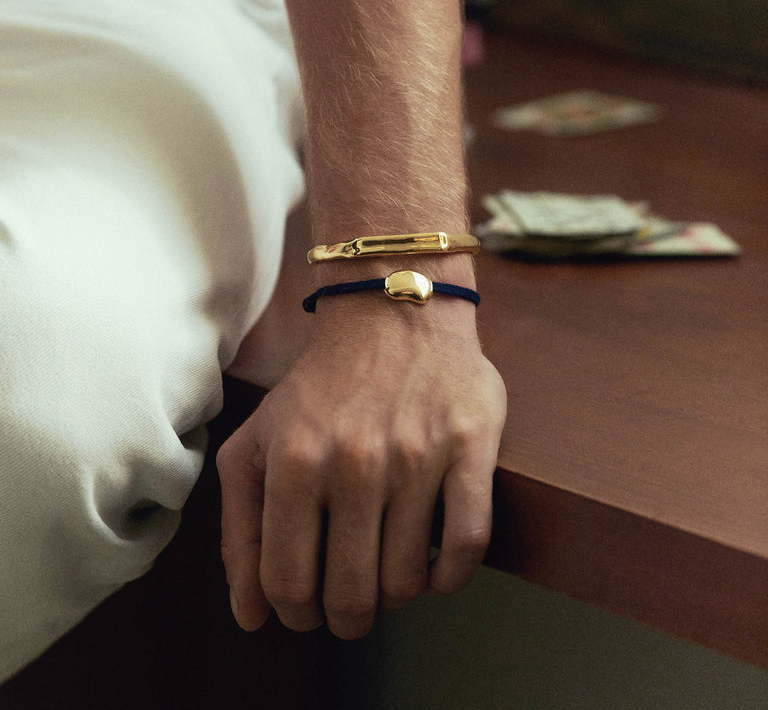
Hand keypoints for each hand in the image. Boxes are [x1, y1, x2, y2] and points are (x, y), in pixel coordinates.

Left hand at [216, 301, 506, 638]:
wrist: (391, 314)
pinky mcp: (470, 446)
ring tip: (389, 572)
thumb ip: (240, 527)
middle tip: (352, 605)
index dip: (295, 614)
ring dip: (396, 594)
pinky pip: (466, 545)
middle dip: (347, 617)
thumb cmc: (320, 388)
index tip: (309, 607)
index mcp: (293, 461)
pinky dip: (448, 577)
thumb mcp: (255, 442)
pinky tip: (432, 568)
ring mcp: (417, 455)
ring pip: (407, 580)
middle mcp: (354, 461)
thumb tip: (251, 616)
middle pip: (350, 594)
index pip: (286, 583)